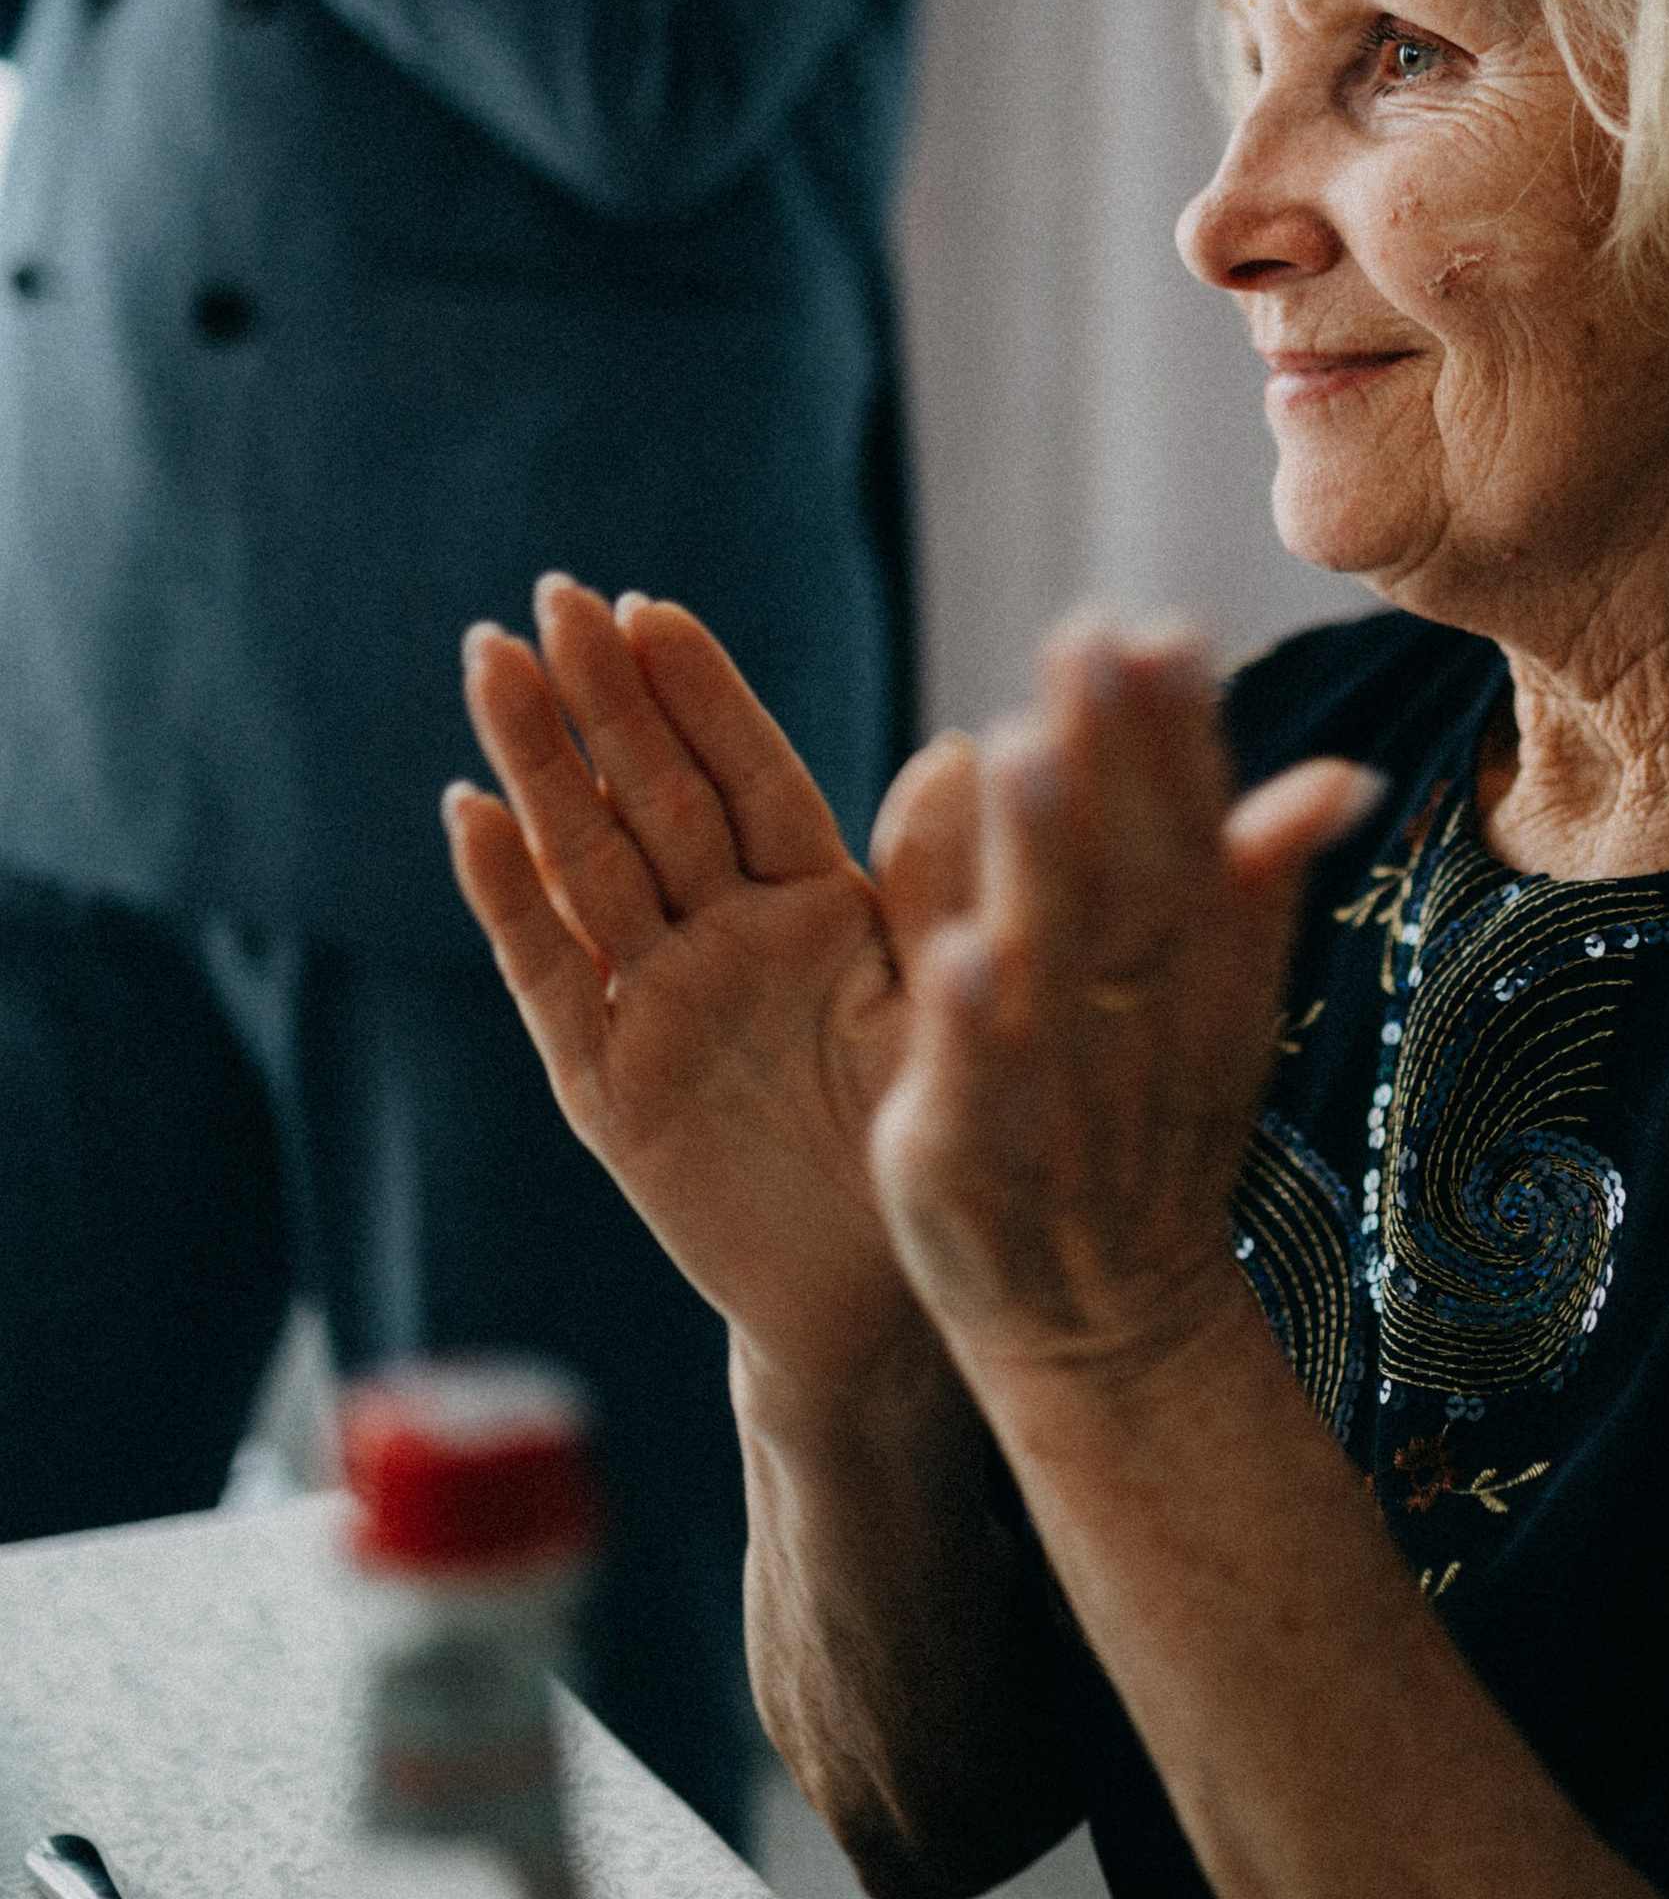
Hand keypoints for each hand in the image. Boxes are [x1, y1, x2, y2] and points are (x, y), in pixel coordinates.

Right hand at [447, 573, 964, 1401]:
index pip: (748, 775)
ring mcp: (660, 1003)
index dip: (700, 696)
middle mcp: (727, 938)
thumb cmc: (930, 1142)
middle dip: (602, 700)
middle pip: (652, 798)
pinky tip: (469, 815)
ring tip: (490, 666)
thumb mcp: (949, 1003)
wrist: (882, 1299)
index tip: (651, 608)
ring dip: (538, 768)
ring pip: (589, 864)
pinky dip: (509, 901)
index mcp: (819, 904)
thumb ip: (942, 884)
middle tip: (548, 599)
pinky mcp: (610, 1084)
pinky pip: (553, 979)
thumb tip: (968, 749)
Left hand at [868, 619, 1379, 1402]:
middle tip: (1090, 641)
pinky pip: (982, 1089)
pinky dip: (979, 1028)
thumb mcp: (1221, 1007)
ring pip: (1061, 968)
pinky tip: (962, 952)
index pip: (1194, 837)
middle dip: (1113, 762)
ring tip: (1026, 753)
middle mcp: (1139, 1023)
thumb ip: (1251, 881)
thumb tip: (1339, 773)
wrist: (1111, 1326)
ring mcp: (1059, 1091)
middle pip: (1132, 878)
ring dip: (1050, 865)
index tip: (1163, 633)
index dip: (1181, 740)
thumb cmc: (1150, 1131)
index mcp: (1196, 973)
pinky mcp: (973, 1158)